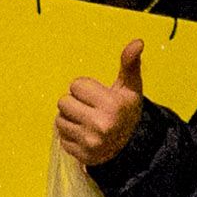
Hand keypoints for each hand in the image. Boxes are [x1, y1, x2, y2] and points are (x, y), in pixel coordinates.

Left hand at [56, 39, 148, 167]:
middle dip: (75, 103)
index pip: (76, 85)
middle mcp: (101, 125)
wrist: (132, 147)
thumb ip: (130, 63)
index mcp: (112, 106)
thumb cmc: (127, 112)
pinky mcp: (80, 154)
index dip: (86, 89)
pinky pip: (61, 137)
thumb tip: (137, 42)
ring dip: (70, 119)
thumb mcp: (131, 88)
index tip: (98, 97)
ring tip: (86, 121)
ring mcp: (90, 142)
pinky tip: (84, 135)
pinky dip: (70, 135)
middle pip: (63, 102)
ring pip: (59, 120)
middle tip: (90, 109)